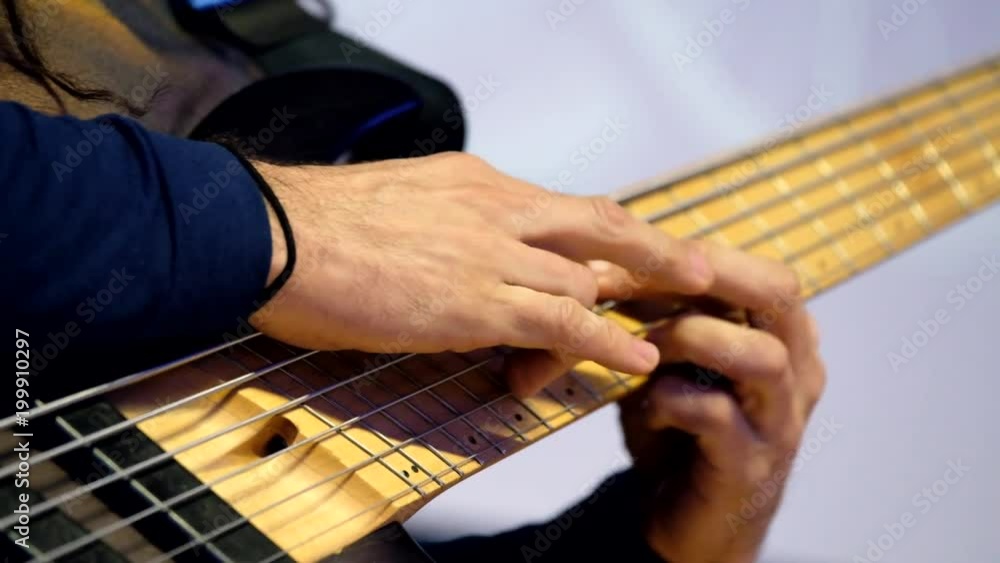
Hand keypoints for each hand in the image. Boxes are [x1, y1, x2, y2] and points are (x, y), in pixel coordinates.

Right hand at [247, 152, 717, 390]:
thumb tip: (449, 235)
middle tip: (698, 266)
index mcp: (473, 183)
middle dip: (652, 250)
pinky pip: (562, 323)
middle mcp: (495, 211)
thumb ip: (437, 215)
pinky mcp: (475, 304)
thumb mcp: (393, 200)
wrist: (273, 234)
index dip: (603, 230)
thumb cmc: (315, 224)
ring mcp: (490, 257)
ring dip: (624, 308)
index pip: (558, 208)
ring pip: (583, 280)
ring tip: (670, 327)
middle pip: (596, 227)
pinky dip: (607, 342)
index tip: (634, 243)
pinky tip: (638, 359)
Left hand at [606, 248, 825, 562]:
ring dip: (688, 337)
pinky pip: (718, 415)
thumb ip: (658, 318)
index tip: (632, 255)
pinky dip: (671, 400)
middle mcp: (799, 374)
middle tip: (643, 277)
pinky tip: (646, 408)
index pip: (763, 272)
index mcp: (786, 340)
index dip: (699, 255)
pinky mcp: (751, 467)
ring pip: (761, 355)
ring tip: (643, 350)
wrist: (692, 523)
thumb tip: (602, 262)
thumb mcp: (673, 363)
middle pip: (780, 294)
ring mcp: (781, 422)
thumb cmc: (682, 432)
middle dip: (709, 273)